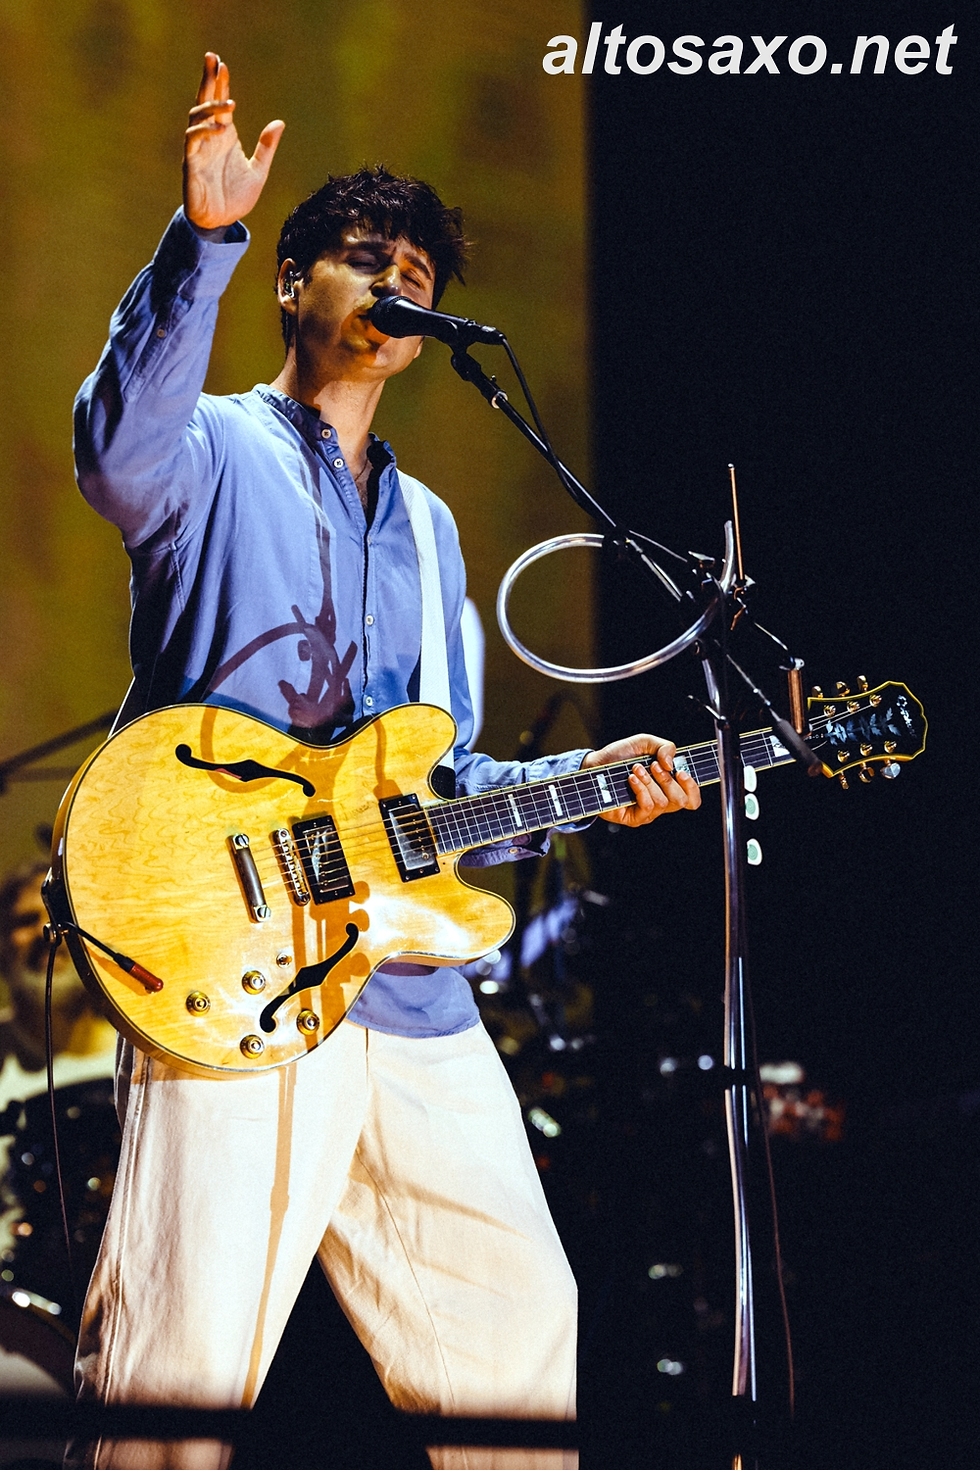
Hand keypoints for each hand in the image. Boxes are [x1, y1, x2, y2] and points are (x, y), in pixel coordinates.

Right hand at [183, 53, 284, 229]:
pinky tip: (219, 127)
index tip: (222, 63)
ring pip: (196, 117)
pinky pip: (192, 141)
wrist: (221, 224)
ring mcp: (199, 149)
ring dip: (210, 106)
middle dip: (207, 80)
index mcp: (225, 136)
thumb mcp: (258, 172)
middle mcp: (210, 138)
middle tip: (212, 57)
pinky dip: (204, 131)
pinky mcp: (191, 164)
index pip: (220, 103)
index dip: (220, 83)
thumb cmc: (236, 199)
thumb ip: (266, 147)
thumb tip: (279, 122)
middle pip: (205, 101)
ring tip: (230, 102)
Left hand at [582, 734, 700, 826]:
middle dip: (668, 781)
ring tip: (636, 769)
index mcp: (669, 786)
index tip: (681, 772)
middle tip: (654, 766)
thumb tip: (671, 765)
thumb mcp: (644, 743)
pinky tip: (631, 779)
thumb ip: (665, 747)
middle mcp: (661, 800)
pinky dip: (641, 790)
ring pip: (663, 803)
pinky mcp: (634, 818)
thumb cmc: (621, 756)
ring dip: (650, 782)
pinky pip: (647, 807)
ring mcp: (648, 812)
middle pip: (682, 802)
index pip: (692, 798)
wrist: (595, 765)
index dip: (692, 788)